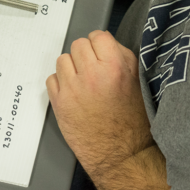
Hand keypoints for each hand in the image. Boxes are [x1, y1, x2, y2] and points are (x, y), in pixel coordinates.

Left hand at [46, 30, 152, 176]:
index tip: (100, 51)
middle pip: (78, 45)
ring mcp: (73, 89)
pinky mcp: (60, 104)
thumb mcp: (137, 81)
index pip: (98, 36)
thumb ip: (122, 55)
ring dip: (71, 67)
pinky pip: (52, 79)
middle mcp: (92, 75)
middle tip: (92, 68)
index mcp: (114, 67)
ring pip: (62, 60)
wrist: (123, 154)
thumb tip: (106, 41)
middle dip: (85, 54)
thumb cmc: (133, 120)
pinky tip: (73, 93)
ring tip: (82, 81)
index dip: (99, 43)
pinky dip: (60, 83)